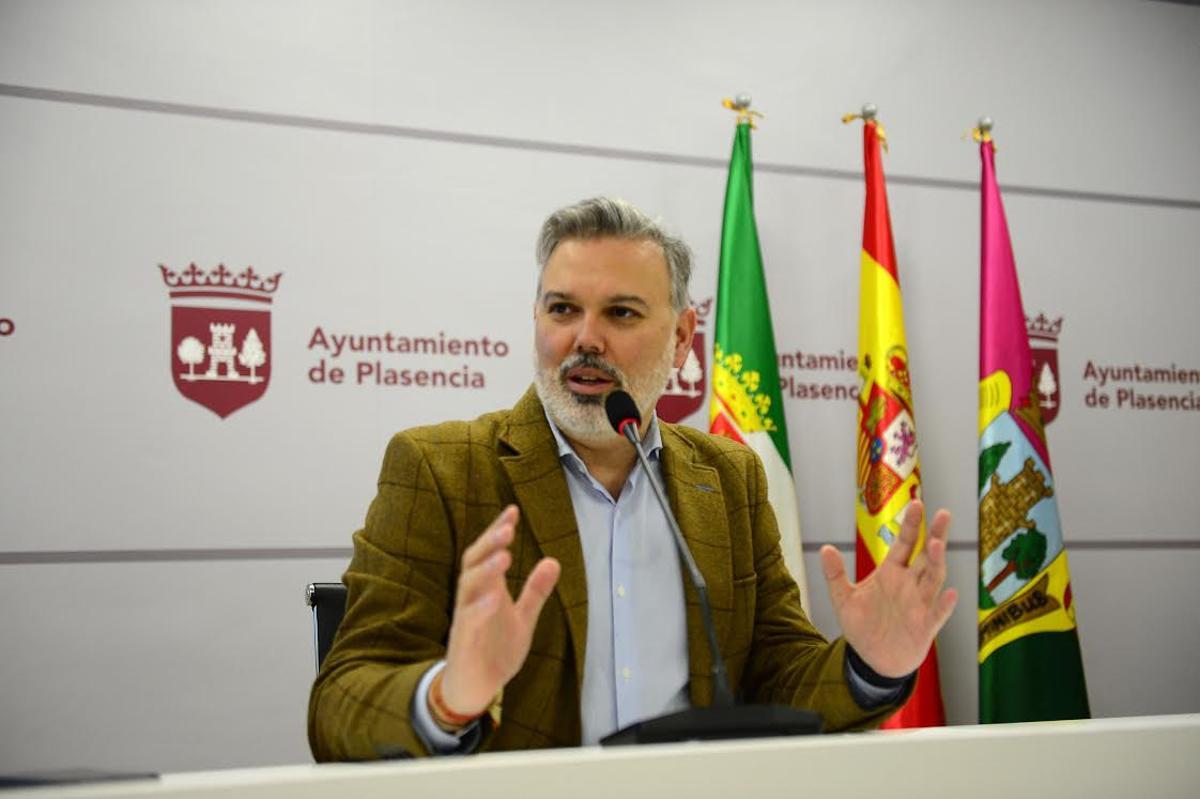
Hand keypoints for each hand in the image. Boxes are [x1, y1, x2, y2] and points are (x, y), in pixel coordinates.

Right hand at [438, 505, 560, 719]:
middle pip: (474, 562)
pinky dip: (480, 608)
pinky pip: (468, 621)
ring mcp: (466, 618)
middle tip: (508, 527)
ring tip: (505, 554)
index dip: (498, 532)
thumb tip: (553, 561)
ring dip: (486, 569)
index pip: (487, 553)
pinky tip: (494, 597)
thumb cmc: (494, 649)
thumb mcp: (523, 618)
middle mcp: (472, 598)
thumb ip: (535, 591)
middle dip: (489, 542)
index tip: (512, 511)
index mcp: (486, 589)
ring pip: (468, 587)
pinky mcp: (463, 641)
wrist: (475, 689)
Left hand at [819, 501, 957, 677]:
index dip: (911, 524)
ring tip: (936, 544)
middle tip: (943, 514)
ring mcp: (920, 603)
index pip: (905, 543)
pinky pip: (938, 613)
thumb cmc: (863, 627)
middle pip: (927, 555)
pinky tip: (950, 593)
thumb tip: (824, 548)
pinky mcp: (925, 626)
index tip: (917, 503)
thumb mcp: (843, 599)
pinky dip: (944, 604)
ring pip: (934, 578)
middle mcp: (910, 584)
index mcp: (891, 573)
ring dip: (937, 562)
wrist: (873, 661)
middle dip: (935, 534)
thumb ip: (835, 575)